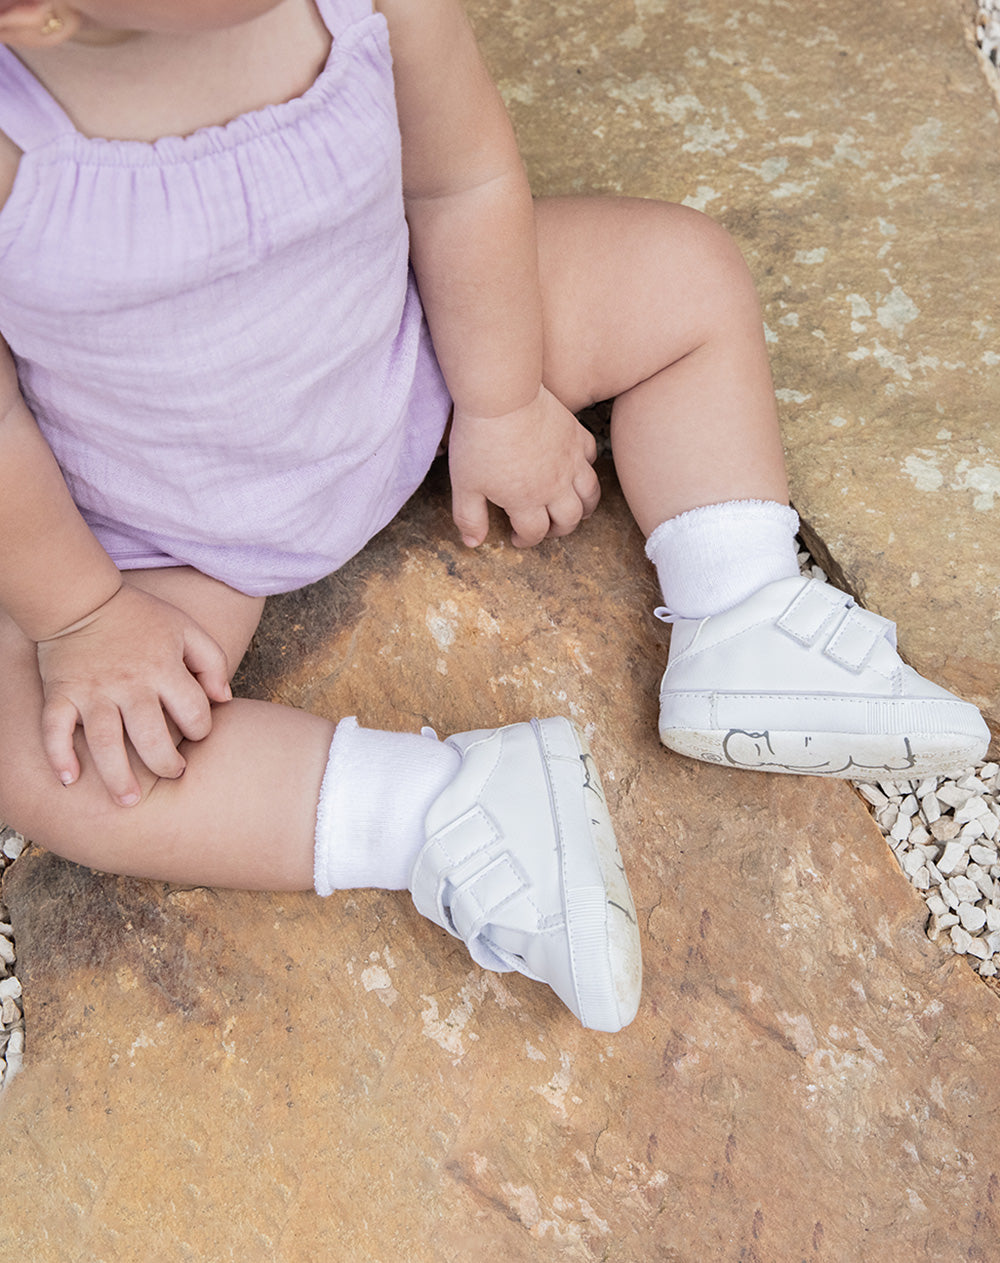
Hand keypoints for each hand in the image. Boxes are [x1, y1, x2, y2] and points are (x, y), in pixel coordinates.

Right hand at [35, 584, 231, 805]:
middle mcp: (130, 684)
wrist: (82, 599)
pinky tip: (69, 780)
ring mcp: (93, 691)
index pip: (193, 712)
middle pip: (151, 737)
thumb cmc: (140, 617)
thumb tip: (224, 700)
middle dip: (165, 765)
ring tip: (128, 801)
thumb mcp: (187, 629)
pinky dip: (58, 756)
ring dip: (117, 776)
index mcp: (164, 668)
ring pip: (104, 743)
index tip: (196, 734)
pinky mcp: (61, 693)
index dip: (202, 729)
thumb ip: (213, 661)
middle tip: (172, 775)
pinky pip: (55, 730)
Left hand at [448, 385, 600, 547]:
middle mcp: (555, 486)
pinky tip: (577, 469)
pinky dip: (587, 468)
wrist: (502, 396)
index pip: (534, 533)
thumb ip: (469, 517)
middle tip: (546, 528)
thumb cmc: (479, 440)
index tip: (515, 537)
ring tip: (573, 509)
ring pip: (590, 494)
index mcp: (527, 501)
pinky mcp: (576, 435)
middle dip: (559, 530)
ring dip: (584, 507)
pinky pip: (591, 457)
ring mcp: (570, 460)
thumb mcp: (464, 485)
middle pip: (569, 520)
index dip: (524, 540)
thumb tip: (473, 543)